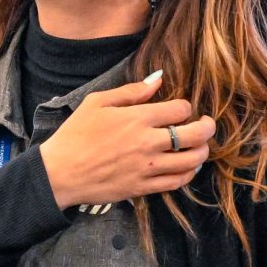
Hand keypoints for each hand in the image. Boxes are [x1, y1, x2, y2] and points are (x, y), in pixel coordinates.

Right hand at [37, 73, 214, 207]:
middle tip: (207, 124)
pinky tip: (186, 167)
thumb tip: (158, 80)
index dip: (185, 107)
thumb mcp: (96, 102)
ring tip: (199, 146)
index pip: (181, 109)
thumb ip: (130, 91)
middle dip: (207, 127)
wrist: (59, 173)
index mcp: (137, 118)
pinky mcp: (143, 187)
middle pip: (196, 134)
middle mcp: (148, 143)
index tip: (180, 109)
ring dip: (202, 151)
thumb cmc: (74, 135)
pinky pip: (178, 181)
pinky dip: (188, 173)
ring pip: (192, 160)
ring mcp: (148, 168)